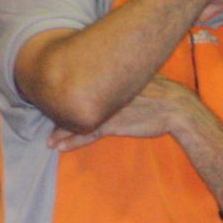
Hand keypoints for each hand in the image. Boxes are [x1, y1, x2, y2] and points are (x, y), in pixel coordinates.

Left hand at [47, 76, 197, 150]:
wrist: (177, 108)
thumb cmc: (161, 94)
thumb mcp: (136, 79)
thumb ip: (119, 80)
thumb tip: (111, 81)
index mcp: (108, 76)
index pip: (77, 84)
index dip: (63, 94)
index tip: (52, 100)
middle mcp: (103, 90)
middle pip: (72, 100)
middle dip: (57, 112)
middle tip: (44, 120)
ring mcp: (107, 107)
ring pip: (76, 119)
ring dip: (60, 131)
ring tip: (49, 141)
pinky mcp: (113, 124)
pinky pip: (87, 133)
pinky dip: (72, 141)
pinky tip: (59, 146)